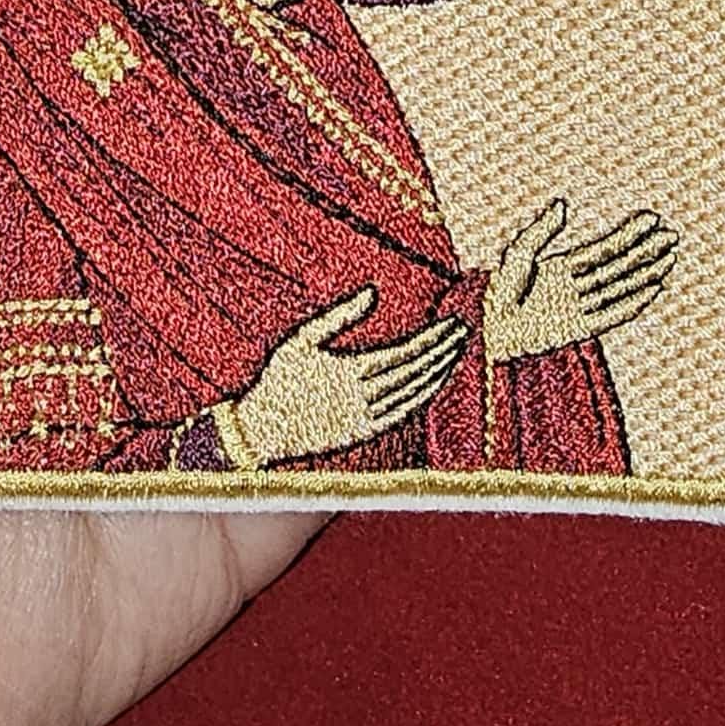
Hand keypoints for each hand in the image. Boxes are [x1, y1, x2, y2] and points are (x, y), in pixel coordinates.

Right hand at [234, 289, 469, 463]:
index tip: (452, 323)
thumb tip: (372, 292)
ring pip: (415, 394)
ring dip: (438, 373)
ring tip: (454, 353)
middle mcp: (364, 398)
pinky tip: (433, 382)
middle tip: (463, 332)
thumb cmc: (277, 380)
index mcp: (351, 372)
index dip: (434, 339)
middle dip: (443, 351)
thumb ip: (339, 315)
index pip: (407, 353)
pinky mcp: (364, 433)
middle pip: (417, 372)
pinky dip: (422, 397)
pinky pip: (403, 413)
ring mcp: (366, 418)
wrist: (261, 431)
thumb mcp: (301, 339)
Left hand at [484, 203, 677, 360]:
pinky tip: (654, 289)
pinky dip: (634, 302)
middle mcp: (576, 285)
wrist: (490, 332)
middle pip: (619, 266)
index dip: (628, 233)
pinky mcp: (579, 329)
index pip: (603, 248)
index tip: (651, 219)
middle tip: (672, 234)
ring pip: (621, 287)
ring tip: (670, 257)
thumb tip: (562, 204)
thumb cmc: (498, 293)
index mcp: (563, 266)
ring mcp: (580, 307)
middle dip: (646, 251)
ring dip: (646, 273)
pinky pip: (613, 314)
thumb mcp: (516, 256)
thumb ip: (540, 231)